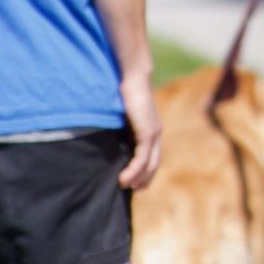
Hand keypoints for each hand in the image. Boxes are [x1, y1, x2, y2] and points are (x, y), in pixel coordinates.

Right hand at [117, 67, 162, 189]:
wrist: (134, 74)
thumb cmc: (124, 89)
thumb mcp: (123, 111)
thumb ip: (121, 122)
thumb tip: (107, 128)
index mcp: (151, 128)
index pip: (151, 154)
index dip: (145, 169)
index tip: (135, 180)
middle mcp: (156, 132)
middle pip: (153, 163)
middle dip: (144, 178)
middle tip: (132, 188)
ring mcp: (154, 133)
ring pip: (149, 164)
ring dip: (138, 178)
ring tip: (126, 187)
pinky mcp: (148, 132)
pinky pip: (142, 158)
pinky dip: (134, 171)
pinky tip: (124, 180)